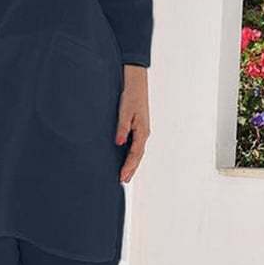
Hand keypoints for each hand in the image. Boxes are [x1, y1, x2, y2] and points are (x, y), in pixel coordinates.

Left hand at [114, 65, 149, 182]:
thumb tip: (119, 142)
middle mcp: (144, 134)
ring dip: (132, 164)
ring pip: (137, 152)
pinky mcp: (138, 128)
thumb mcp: (125, 111)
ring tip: (125, 175)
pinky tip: (126, 160)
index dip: (129, 166)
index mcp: (142, 131)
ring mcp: (142, 131)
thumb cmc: (131, 96)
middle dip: (131, 169)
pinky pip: (136, 146)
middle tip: (123, 181)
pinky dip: (131, 156)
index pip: (135, 154)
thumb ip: (122, 127)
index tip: (122, 176)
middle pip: (138, 156)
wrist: (136, 84)